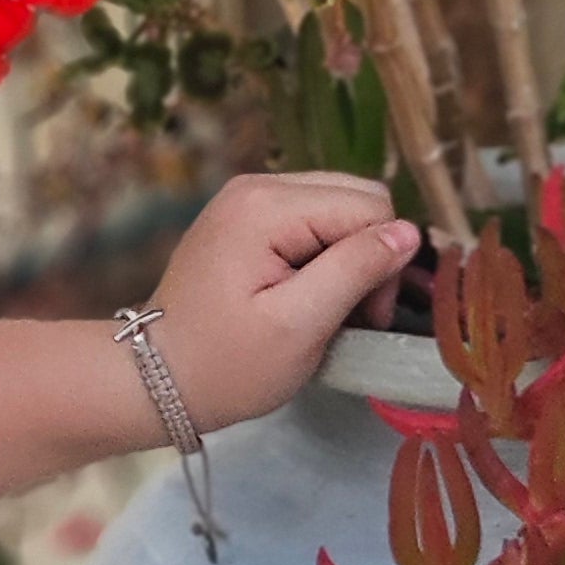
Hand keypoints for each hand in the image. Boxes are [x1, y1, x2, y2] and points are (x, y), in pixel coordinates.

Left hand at [146, 169, 416, 434]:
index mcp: (267, 205)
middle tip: (352, 315)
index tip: (367, 318)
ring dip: (349, 256)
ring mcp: (247, 198)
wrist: (154, 380)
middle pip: (356, 197)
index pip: (368, 206)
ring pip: (338, 207)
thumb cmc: (227, 365)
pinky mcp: (244, 218)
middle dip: (369, 254)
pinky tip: (308, 294)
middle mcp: (257, 185)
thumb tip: (409, 232)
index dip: (383, 261)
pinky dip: (323, 255)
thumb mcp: (299, 325)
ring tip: (329, 309)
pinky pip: (311, 220)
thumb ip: (355, 270)